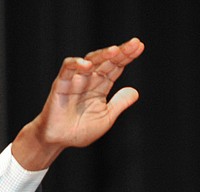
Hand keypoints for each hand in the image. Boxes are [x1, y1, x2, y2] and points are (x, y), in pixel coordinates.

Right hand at [12, 38, 144, 169]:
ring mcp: (75, 81)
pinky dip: (76, 65)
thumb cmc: (80, 130)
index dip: (126, 57)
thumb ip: (119, 104)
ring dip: (102, 55)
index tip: (139, 46)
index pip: (115, 67)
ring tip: (116, 51)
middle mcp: (89, 80)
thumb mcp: (106, 118)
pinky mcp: (61, 85)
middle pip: (106, 61)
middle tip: (135, 43)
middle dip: (120, 52)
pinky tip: (88, 65)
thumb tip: (135, 91)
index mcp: (100, 86)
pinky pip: (67, 70)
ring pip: (89, 61)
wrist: (59, 140)